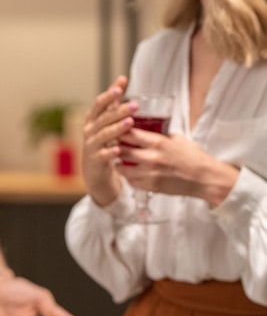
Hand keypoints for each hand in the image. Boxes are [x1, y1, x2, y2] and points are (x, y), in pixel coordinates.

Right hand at [80, 76, 133, 206]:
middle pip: (103, 118)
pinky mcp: (94, 160)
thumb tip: (122, 78)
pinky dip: (110, 153)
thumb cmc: (104, 140)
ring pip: (103, 135)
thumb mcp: (107, 120)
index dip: (110, 94)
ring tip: (130, 123)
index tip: (121, 86)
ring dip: (116, 129)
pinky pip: (102, 155)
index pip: (100, 103)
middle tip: (135, 105)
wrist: (94, 169)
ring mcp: (91, 145)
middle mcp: (89, 130)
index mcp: (93, 118)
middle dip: (119, 111)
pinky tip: (119, 150)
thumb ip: (113, 102)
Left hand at [116, 128, 235, 204]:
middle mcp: (151, 158)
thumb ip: (163, 136)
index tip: (116, 130)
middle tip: (112, 144)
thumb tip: (152, 129)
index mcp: (159, 143)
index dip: (120, 131)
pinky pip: (130, 181)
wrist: (204, 178)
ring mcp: (149, 174)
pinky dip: (128, 176)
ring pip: (122, 168)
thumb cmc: (194, 158)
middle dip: (115, 147)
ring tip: (119, 159)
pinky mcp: (149, 186)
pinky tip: (130, 171)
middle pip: (122, 151)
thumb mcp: (179, 140)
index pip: (131, 134)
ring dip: (119, 163)